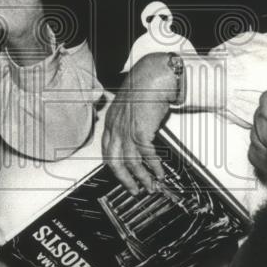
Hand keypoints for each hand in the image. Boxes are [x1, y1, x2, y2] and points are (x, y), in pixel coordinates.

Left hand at [102, 53, 177, 194]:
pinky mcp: (139, 132)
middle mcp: (115, 128)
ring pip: (131, 163)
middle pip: (114, 162)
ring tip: (151, 185)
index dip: (115, 167)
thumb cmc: (144, 87)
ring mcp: (125, 131)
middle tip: (134, 189)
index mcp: (110, 122)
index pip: (107, 151)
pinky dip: (154, 167)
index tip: (122, 176)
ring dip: (143, 177)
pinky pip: (146, 156)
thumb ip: (128, 121)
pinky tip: (159, 172)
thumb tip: (136, 136)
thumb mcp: (129, 106)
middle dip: (125, 179)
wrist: (153, 77)